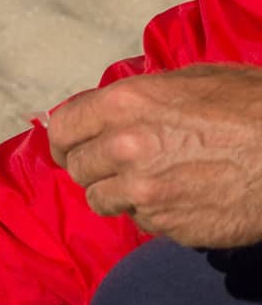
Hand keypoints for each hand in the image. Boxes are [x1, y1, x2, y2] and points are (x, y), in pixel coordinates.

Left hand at [48, 63, 261, 247]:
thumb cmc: (256, 106)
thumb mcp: (198, 81)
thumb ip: (143, 97)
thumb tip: (106, 111)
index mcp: (127, 103)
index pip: (62, 128)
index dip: (65, 140)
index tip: (71, 148)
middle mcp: (125, 147)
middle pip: (78, 168)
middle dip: (95, 167)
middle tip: (123, 164)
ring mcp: (142, 191)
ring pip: (101, 201)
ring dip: (120, 194)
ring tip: (157, 179)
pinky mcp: (164, 223)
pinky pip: (141, 221)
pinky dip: (155, 212)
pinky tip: (186, 195)